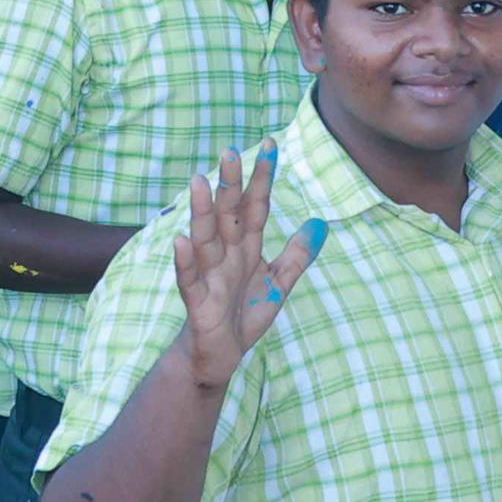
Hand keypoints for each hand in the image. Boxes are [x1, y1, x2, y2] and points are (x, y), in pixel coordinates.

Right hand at [166, 146, 320, 393]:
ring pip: (204, 239)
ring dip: (201, 212)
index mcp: (246, 248)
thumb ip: (297, 254)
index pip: (255, 207)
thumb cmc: (243, 315)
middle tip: (230, 151)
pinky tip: (182, 242)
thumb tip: (319, 223)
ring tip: (199, 182)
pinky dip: (184, 261)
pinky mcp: (198, 303)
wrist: (220, 356)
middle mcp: (226, 255)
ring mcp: (209, 276)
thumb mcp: (278, 283)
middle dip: (230, 184)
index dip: (262, 178)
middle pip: (227, 215)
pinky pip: (189, 280)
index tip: (269, 145)